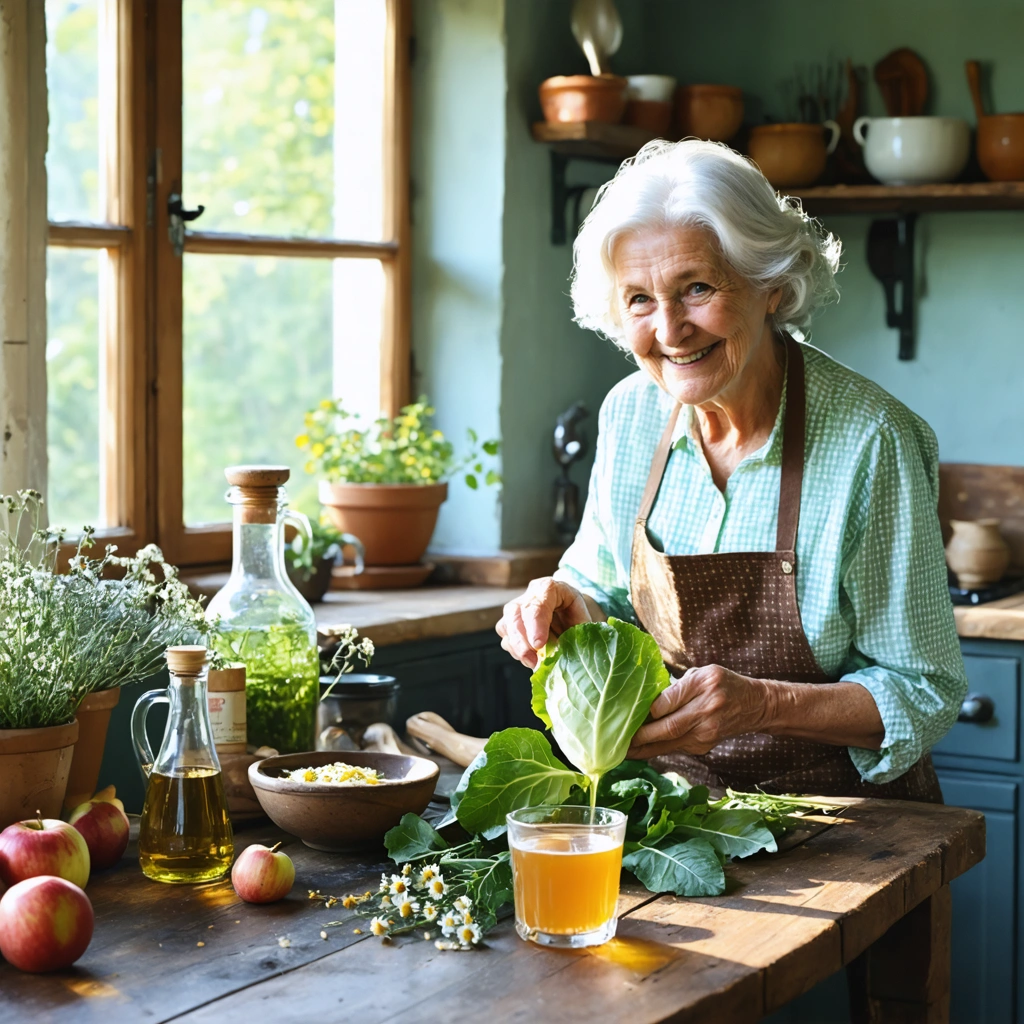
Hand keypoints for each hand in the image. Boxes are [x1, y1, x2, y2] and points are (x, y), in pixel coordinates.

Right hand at [495, 577, 592, 669]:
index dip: (537, 623)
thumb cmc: (575, 616)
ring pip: (507, 625)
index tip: (539, 644)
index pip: (538, 602)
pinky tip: (530, 658)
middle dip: (522, 640)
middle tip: (533, 659)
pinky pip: (506, 638)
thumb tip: (575, 655)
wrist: (569, 615)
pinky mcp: (510, 623)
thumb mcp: (583, 621)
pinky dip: (516, 651)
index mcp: (550, 588)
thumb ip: (578, 635)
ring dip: (518, 648)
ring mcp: (517, 608)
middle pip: (516, 613)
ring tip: (534, 662)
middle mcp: (529, 595)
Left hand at [627, 664, 771, 759]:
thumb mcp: (702, 672)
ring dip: (644, 748)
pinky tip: (638, 750)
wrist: (755, 705)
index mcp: (705, 686)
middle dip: (641, 736)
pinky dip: (656, 749)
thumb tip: (647, 698)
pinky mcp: (704, 746)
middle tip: (618, 739)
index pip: (671, 700)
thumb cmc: (724, 683)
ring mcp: (707, 732)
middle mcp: (707, 710)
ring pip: (670, 743)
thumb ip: (678, 685)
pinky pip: (676, 747)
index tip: (627, 712)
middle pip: (669, 727)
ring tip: (621, 750)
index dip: (649, 710)